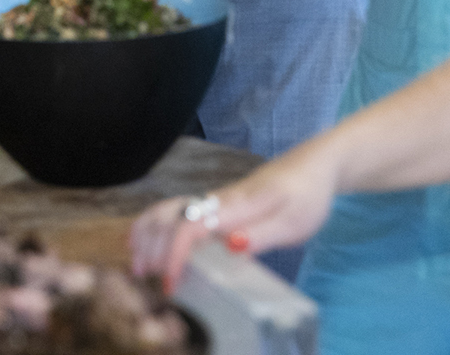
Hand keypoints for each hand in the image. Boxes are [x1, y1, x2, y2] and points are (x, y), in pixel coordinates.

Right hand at [130, 142, 342, 291]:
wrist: (314, 166)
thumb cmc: (307, 196)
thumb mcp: (294, 223)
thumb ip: (262, 235)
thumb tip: (230, 246)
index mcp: (236, 206)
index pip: (191, 226)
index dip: (175, 254)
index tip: (170, 283)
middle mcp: (217, 199)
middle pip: (168, 214)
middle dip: (150, 245)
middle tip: (141, 276)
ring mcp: (213, 199)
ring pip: (167, 209)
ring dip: (146, 234)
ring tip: (136, 262)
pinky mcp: (214, 202)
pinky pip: (175, 210)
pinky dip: (153, 224)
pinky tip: (145, 239)